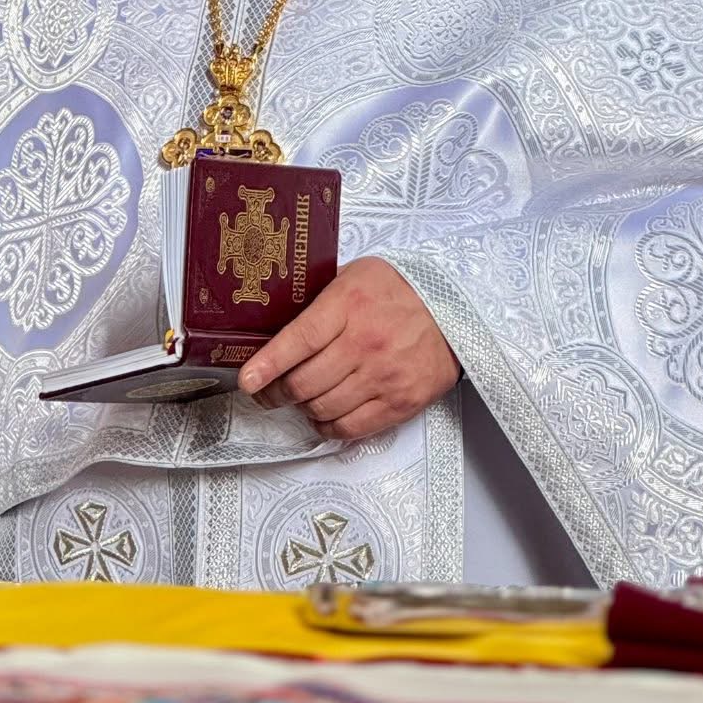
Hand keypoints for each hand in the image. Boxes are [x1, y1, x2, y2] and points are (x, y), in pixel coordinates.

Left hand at [238, 256, 459, 442]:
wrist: (455, 309)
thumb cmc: (400, 288)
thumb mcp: (355, 275)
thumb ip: (320, 299)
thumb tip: (277, 322)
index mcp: (349, 305)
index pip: (299, 340)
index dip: (268, 364)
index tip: (247, 381)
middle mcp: (365, 343)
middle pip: (304, 382)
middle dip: (275, 392)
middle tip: (265, 392)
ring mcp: (384, 376)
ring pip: (323, 408)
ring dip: (301, 409)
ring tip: (296, 399)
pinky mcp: (400, 403)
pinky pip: (351, 428)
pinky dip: (327, 427)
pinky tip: (321, 416)